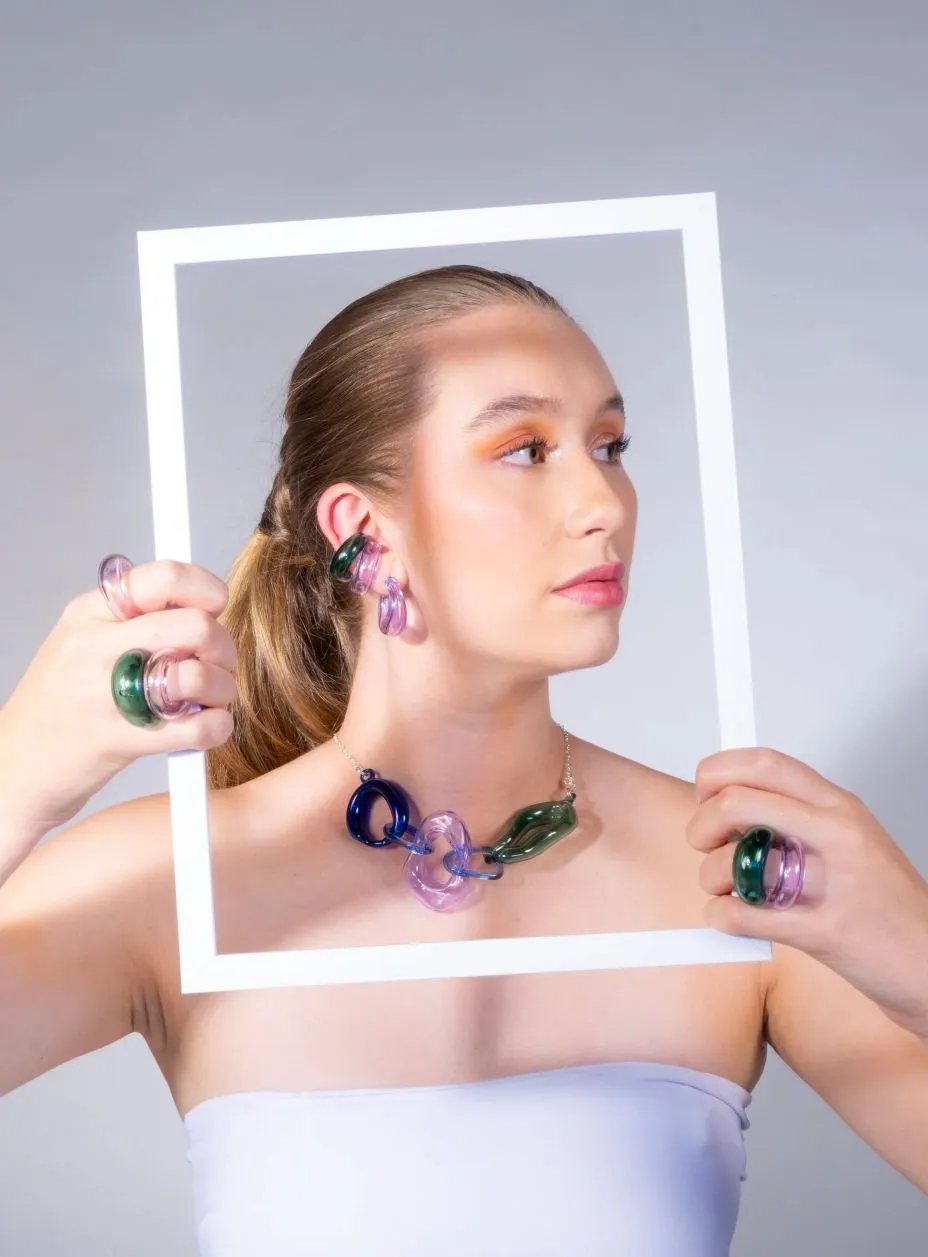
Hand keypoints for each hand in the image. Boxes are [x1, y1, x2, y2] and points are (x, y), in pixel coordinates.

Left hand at [687, 747, 927, 1036]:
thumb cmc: (885, 903)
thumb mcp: (852, 839)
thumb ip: (798, 816)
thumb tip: (729, 805)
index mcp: (839, 807)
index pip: (767, 764)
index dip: (720, 770)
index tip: (704, 787)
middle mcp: (837, 836)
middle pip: (739, 804)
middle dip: (702, 823)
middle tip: (702, 840)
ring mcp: (833, 883)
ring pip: (736, 861)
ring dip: (711, 876)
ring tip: (724, 887)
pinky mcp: (824, 932)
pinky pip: (744, 915)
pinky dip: (722, 915)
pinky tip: (730, 916)